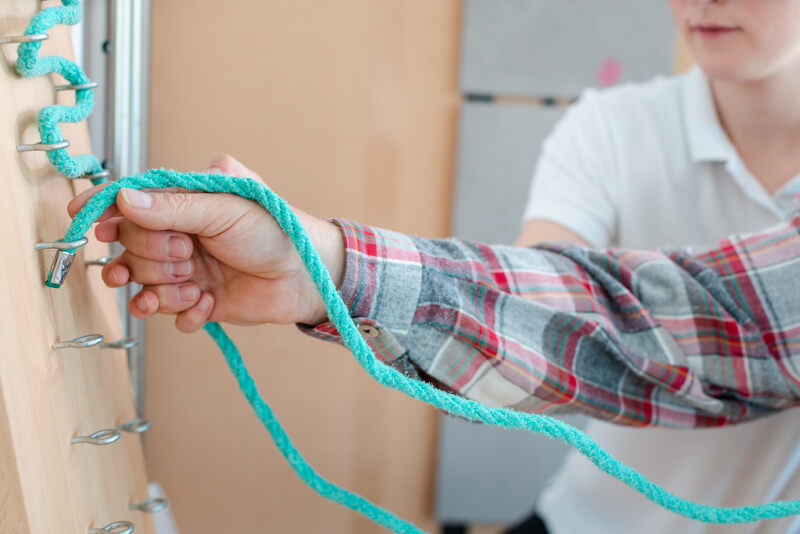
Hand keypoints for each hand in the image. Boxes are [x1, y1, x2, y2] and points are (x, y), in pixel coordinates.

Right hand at [67, 155, 344, 331]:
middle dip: (153, 258)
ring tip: (195, 286)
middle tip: (186, 255)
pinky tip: (208, 305)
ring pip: (143, 285)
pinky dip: (185, 314)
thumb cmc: (276, 229)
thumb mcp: (225, 208)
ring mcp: (187, 270)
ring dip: (164, 289)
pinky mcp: (198, 302)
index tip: (84, 220)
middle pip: (130, 249)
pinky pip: (168, 315)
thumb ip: (173, 207)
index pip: (131, 205)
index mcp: (184, 204)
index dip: (106, 212)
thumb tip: (124, 199)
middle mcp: (180, 236)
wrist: (307, 276)